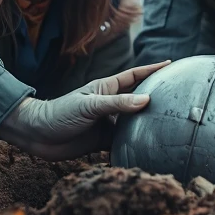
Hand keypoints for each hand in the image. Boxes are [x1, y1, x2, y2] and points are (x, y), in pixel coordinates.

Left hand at [0, 60, 169, 160]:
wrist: (36, 135)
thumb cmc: (59, 113)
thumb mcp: (89, 105)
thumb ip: (117, 104)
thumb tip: (146, 100)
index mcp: (106, 89)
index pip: (135, 76)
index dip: (152, 70)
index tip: (171, 64)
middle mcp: (110, 105)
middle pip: (138, 100)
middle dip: (156, 98)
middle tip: (178, 98)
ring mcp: (107, 123)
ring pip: (133, 123)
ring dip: (147, 125)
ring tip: (168, 127)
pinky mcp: (102, 141)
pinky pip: (123, 143)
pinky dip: (133, 145)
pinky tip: (146, 150)